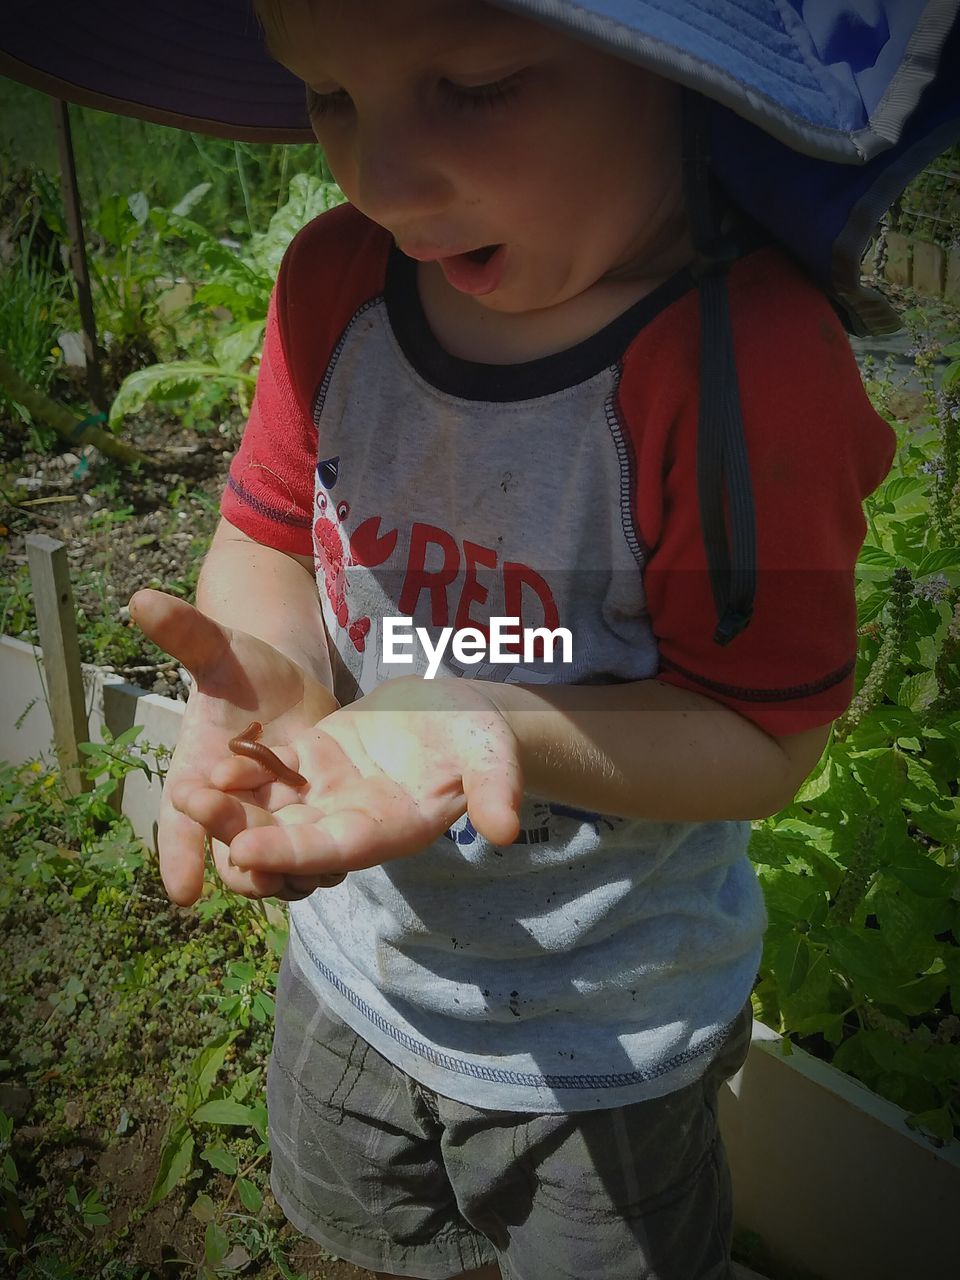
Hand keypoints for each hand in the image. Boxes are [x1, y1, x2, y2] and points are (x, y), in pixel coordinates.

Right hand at [128, 589, 338, 905]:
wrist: (286, 681)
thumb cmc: (243, 667)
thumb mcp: (219, 649)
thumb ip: (185, 632)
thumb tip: (139, 599)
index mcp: (196, 776)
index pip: (179, 823)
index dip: (179, 856)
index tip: (182, 894)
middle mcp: (228, 808)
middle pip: (228, 854)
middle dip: (242, 871)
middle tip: (258, 881)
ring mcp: (269, 819)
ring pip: (271, 865)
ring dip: (285, 878)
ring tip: (304, 882)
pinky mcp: (307, 819)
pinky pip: (309, 856)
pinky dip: (319, 866)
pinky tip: (337, 868)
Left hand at [171, 674, 523, 881]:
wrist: (461, 711)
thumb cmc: (481, 735)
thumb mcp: (493, 754)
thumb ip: (495, 789)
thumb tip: (506, 830)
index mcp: (394, 827)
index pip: (337, 849)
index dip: (292, 852)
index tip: (247, 853)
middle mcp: (354, 820)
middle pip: (291, 833)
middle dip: (241, 827)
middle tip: (192, 813)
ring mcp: (331, 792)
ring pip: (273, 805)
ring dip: (230, 803)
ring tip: (183, 793)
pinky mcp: (316, 760)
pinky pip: (276, 769)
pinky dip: (247, 767)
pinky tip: (214, 760)